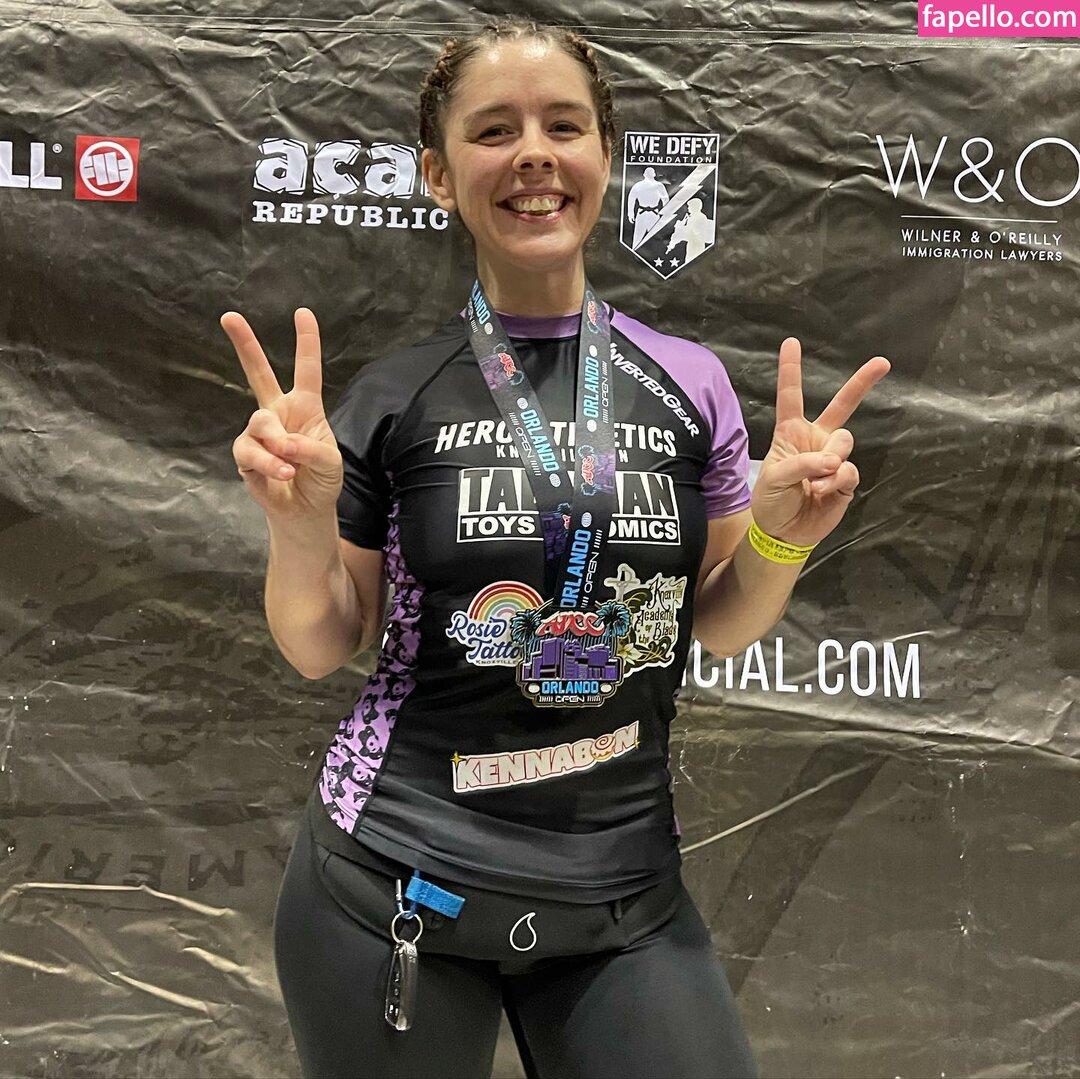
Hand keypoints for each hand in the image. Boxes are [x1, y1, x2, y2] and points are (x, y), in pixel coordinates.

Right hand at [222, 307, 342, 520]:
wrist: (306, 510)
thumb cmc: (321, 479)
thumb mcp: (330, 462)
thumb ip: (310, 448)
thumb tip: (282, 443)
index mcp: (305, 407)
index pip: (306, 370)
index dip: (306, 342)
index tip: (303, 313)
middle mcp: (279, 414)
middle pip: (258, 373)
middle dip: (244, 344)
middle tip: (228, 316)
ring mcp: (260, 434)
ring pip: (258, 425)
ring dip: (276, 446)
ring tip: (290, 466)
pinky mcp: (246, 456)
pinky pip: (250, 452)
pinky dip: (269, 464)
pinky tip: (283, 474)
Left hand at [750, 337, 889, 547]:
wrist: (784, 533)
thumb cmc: (771, 501)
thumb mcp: (773, 480)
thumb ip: (800, 464)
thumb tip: (833, 461)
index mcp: (791, 432)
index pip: (791, 396)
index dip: (791, 370)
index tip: (791, 342)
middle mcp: (816, 439)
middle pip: (842, 405)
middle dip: (862, 382)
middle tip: (883, 362)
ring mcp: (834, 458)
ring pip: (845, 441)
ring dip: (830, 460)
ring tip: (815, 481)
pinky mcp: (846, 480)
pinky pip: (850, 470)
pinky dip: (836, 481)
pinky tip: (823, 492)